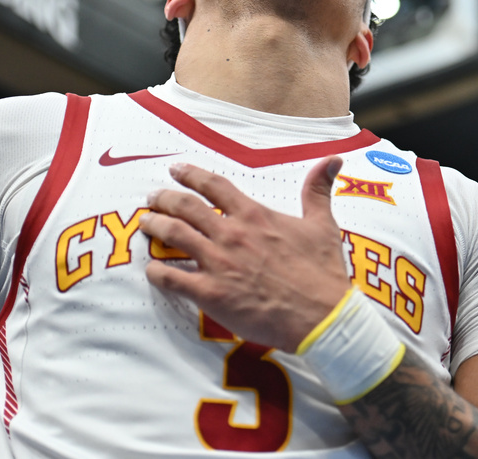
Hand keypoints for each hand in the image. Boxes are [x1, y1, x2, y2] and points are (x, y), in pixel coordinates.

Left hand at [140, 156, 350, 351]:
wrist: (321, 316)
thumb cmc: (322, 272)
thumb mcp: (323, 225)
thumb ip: (318, 190)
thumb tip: (332, 161)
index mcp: (254, 215)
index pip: (214, 186)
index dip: (191, 174)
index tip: (176, 169)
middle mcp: (231, 234)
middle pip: (185, 206)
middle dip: (163, 199)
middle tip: (152, 198)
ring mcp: (219, 264)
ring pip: (173, 235)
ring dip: (154, 226)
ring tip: (144, 223)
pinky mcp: (211, 294)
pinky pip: (172, 279)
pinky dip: (157, 272)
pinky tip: (151, 269)